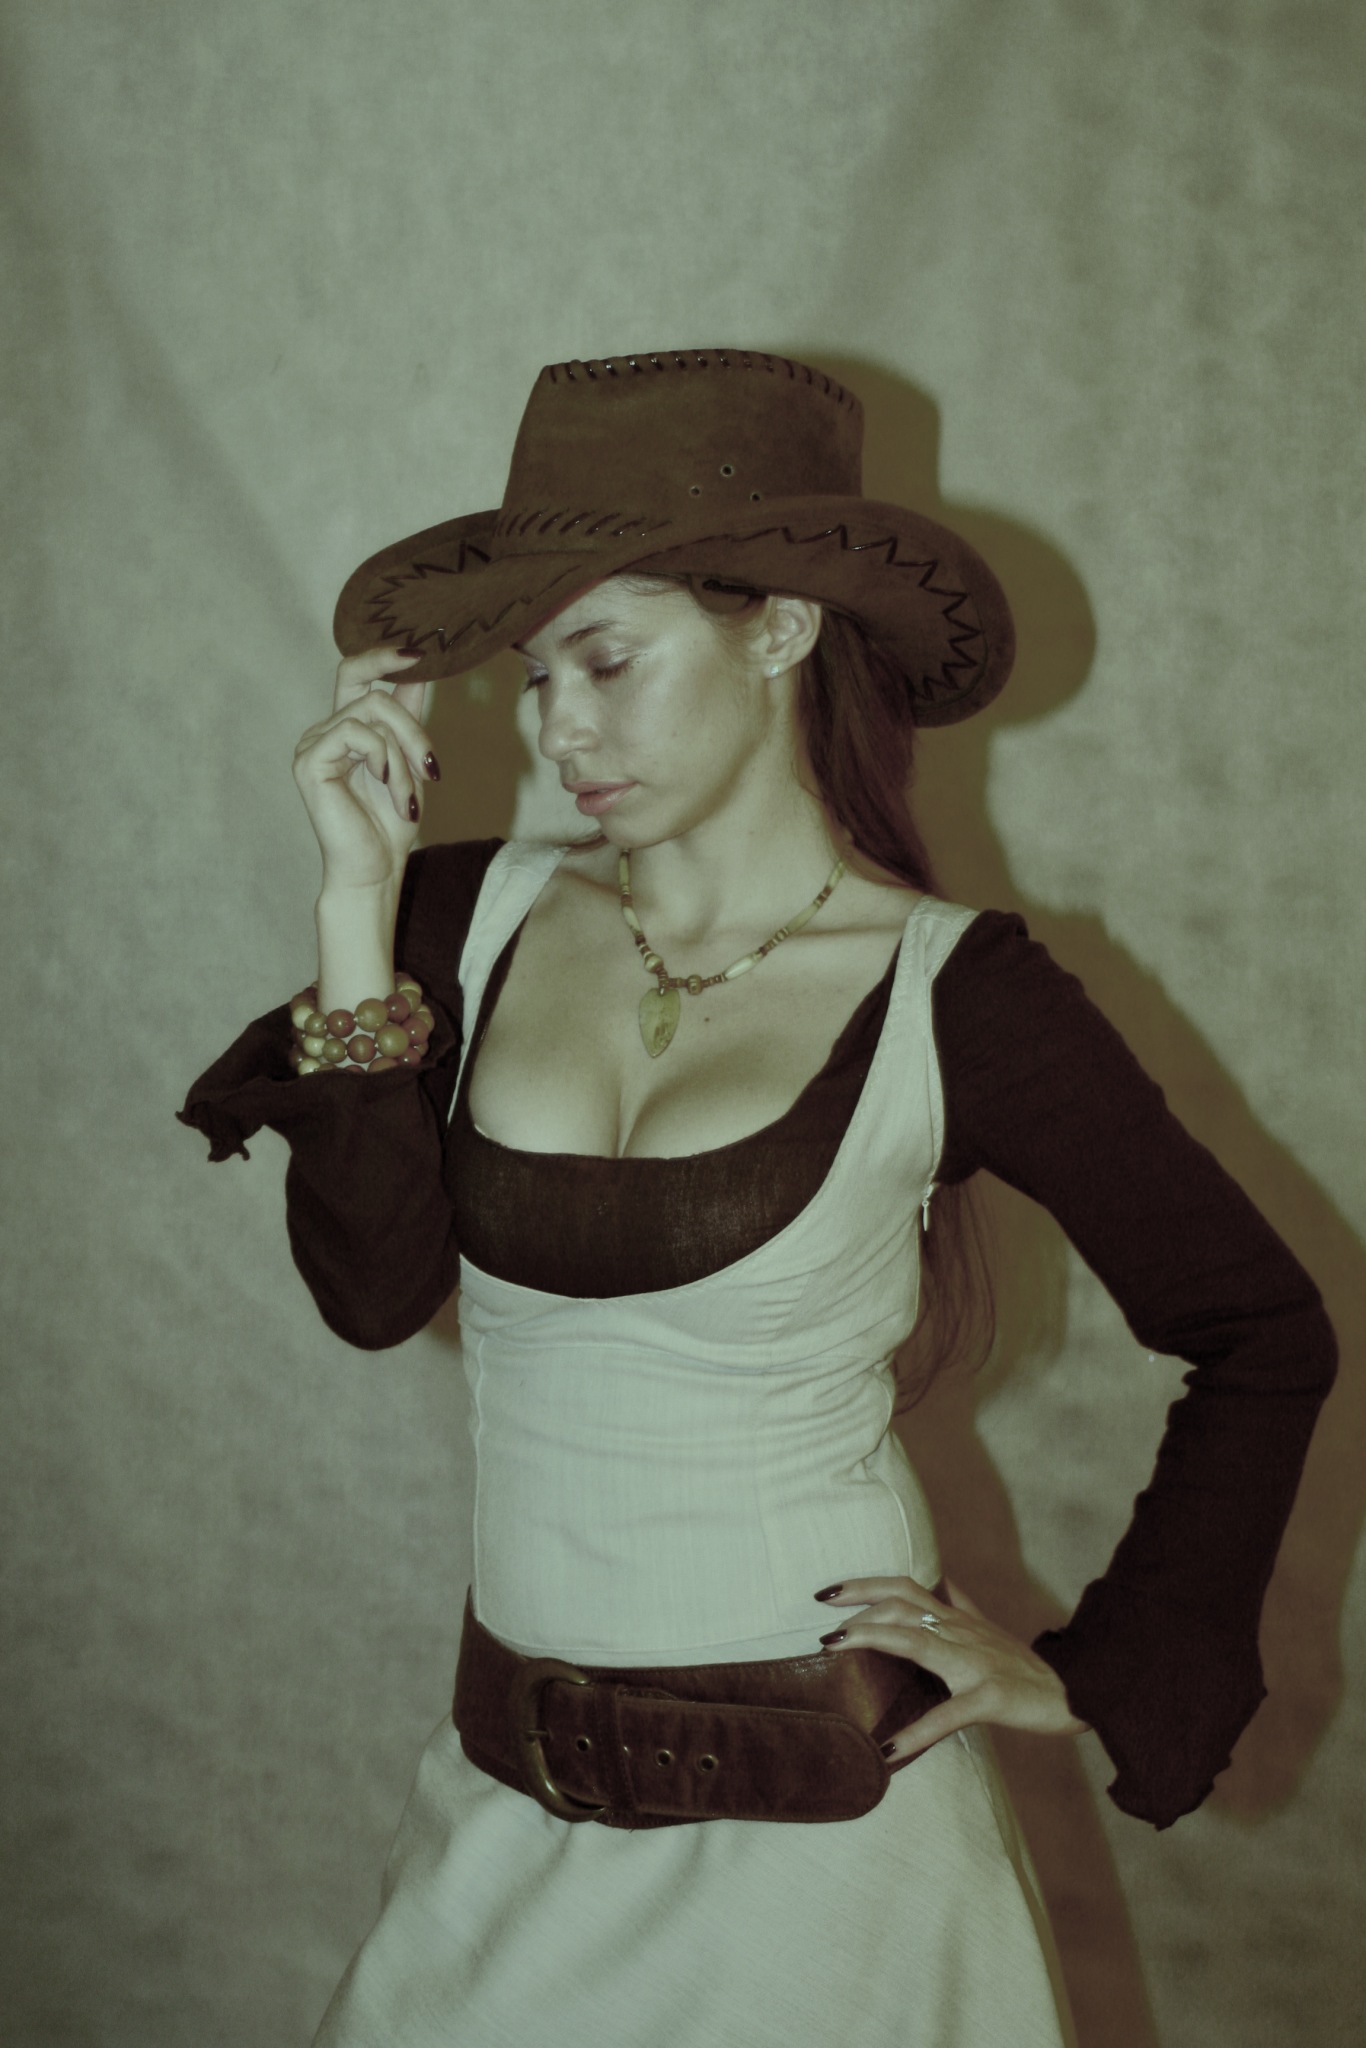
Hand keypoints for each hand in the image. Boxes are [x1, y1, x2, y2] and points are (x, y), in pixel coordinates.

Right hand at [292, 647, 437, 891]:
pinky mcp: (308, 761)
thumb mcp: (409, 761)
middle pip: (371, 693)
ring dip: (402, 758)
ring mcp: (312, 744)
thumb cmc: (390, 823)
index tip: (421, 650)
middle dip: (411, 725)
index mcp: (345, 728)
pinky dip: (384, 761)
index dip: (383, 656)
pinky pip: (355, 733)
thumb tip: (421, 669)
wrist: (374, 868)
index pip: (356, 673)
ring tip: (408, 797)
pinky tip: (388, 788)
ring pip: (371, 714)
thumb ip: (408, 716)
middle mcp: (324, 731)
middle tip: (430, 766)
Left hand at [816, 1574, 1088, 1763]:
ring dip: (871, 1639)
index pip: (906, 1587)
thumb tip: (939, 1579)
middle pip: (902, 1603)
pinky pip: (948, 1715)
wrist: (1076, 1691)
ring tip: (834, 1647)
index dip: (865, 1583)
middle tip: (821, 1622)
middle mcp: (962, 1633)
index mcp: (958, 1620)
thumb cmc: (1027, 1666)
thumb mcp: (990, 1629)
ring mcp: (975, 1664)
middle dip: (856, 1605)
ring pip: (916, 1641)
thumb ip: (962, 1605)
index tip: (827, 1592)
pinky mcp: (991, 1699)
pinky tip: (888, 1749)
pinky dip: (916, 1732)